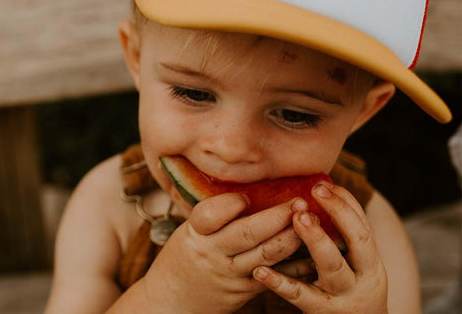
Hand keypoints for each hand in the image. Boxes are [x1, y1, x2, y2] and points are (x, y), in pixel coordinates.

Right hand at [139, 192, 306, 313]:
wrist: (175, 300)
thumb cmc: (188, 252)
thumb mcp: (191, 229)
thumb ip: (216, 213)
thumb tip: (252, 187)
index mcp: (196, 233)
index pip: (210, 215)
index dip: (231, 204)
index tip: (246, 197)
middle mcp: (213, 253)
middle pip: (247, 234)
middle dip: (276, 217)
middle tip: (298, 201)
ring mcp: (230, 275)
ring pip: (266, 255)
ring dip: (291, 236)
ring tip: (310, 220)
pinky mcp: (246, 291)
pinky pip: (275, 276)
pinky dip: (295, 263)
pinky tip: (311, 250)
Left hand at [253, 182, 388, 313]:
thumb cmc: (351, 289)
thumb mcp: (358, 265)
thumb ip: (344, 234)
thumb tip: (323, 188)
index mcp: (371, 261)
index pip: (363, 225)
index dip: (345, 202)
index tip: (323, 184)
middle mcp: (363, 278)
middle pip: (357, 241)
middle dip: (338, 213)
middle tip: (315, 191)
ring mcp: (341, 296)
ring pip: (332, 266)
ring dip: (316, 239)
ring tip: (298, 219)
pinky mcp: (318, 312)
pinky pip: (298, 294)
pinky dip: (278, 281)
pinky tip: (260, 269)